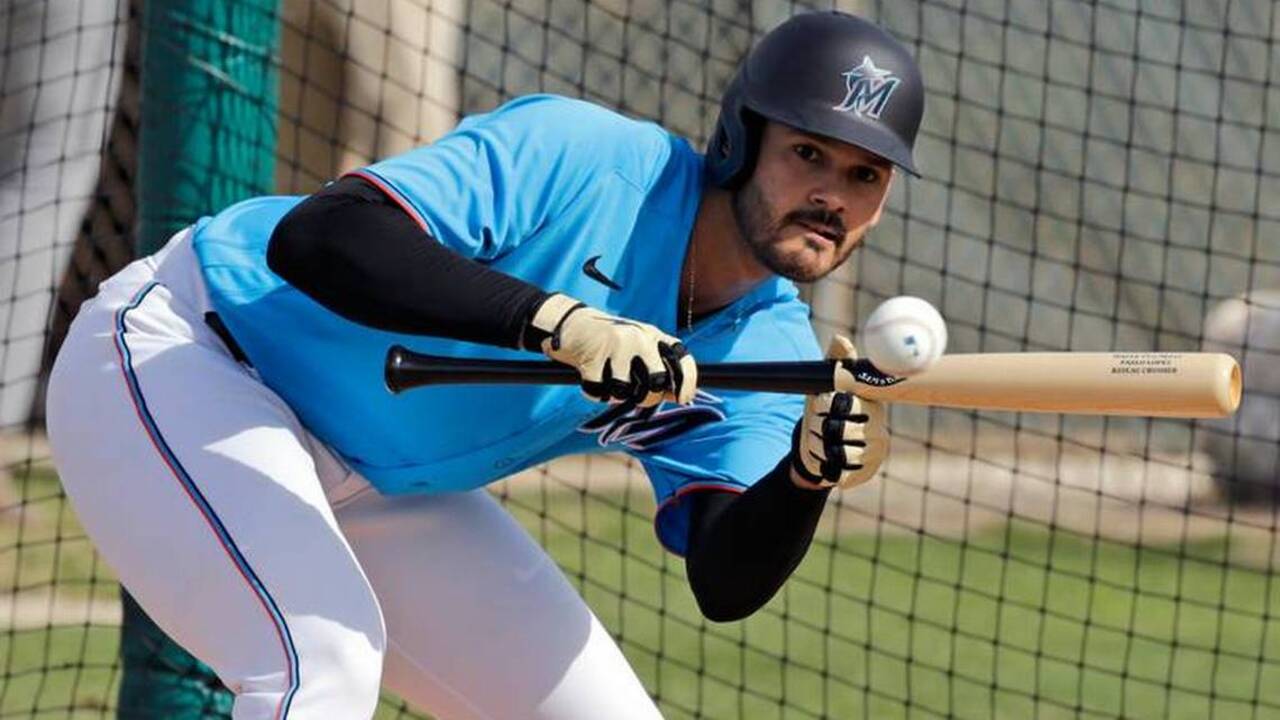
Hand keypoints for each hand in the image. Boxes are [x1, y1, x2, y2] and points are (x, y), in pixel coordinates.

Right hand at [525, 293, 696, 406]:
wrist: (571, 324)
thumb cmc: (610, 342)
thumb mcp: (638, 345)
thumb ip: (657, 367)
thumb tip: (677, 396)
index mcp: (652, 335)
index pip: (682, 360)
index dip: (688, 383)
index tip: (683, 398)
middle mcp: (639, 337)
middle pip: (655, 383)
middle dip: (646, 398)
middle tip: (633, 394)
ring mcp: (616, 346)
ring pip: (625, 391)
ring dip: (614, 394)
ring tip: (607, 379)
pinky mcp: (593, 357)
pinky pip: (600, 392)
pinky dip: (594, 392)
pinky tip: (592, 377)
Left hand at [791, 335, 888, 488]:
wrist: (813, 446)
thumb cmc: (821, 409)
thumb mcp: (823, 383)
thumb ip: (834, 361)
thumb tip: (840, 338)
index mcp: (871, 403)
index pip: (846, 402)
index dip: (825, 405)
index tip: (820, 402)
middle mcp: (880, 428)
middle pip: (838, 428)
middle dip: (817, 425)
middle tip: (818, 423)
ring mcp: (875, 452)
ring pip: (836, 451)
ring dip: (817, 446)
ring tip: (820, 440)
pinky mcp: (866, 472)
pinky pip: (839, 472)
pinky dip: (824, 466)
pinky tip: (826, 460)